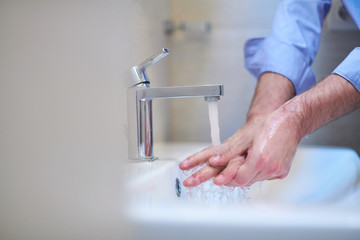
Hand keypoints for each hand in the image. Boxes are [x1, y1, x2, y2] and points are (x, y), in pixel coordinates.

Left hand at [179, 109, 301, 186]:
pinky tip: (251, 164)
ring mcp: (276, 171)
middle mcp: (269, 167)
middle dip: (230, 178)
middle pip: (244, 180)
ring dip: (242, 175)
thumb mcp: (245, 136)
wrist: (291, 121)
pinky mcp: (281, 172)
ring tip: (234, 168)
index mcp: (260, 158)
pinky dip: (254, 173)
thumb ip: (229, 152)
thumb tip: (215, 160)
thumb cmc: (270, 124)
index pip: (238, 177)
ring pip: (252, 180)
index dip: (226, 178)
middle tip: (217, 177)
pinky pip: (262, 177)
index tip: (216, 181)